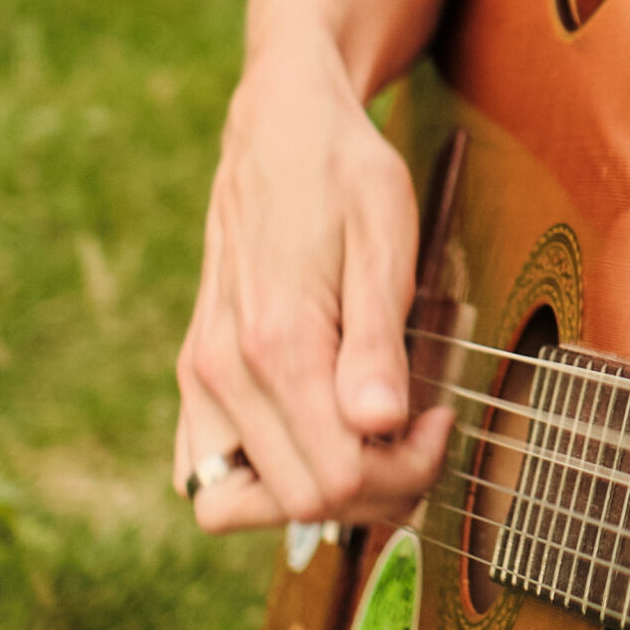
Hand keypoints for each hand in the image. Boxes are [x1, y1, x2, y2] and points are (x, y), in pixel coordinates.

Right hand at [172, 0, 456, 532]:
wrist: (280, 124)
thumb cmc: (343, 172)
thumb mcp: (384, 238)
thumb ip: (378, 339)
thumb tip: (379, 423)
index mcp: (276, 342)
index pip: (337, 477)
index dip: (403, 471)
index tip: (436, 417)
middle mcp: (222, 370)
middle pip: (297, 503)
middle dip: (370, 488)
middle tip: (414, 432)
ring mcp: (199, 375)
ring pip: (232, 504)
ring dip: (308, 494)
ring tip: (361, 439)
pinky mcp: (193, 372)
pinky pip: (204, 470)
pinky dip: (258, 475)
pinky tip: (312, 429)